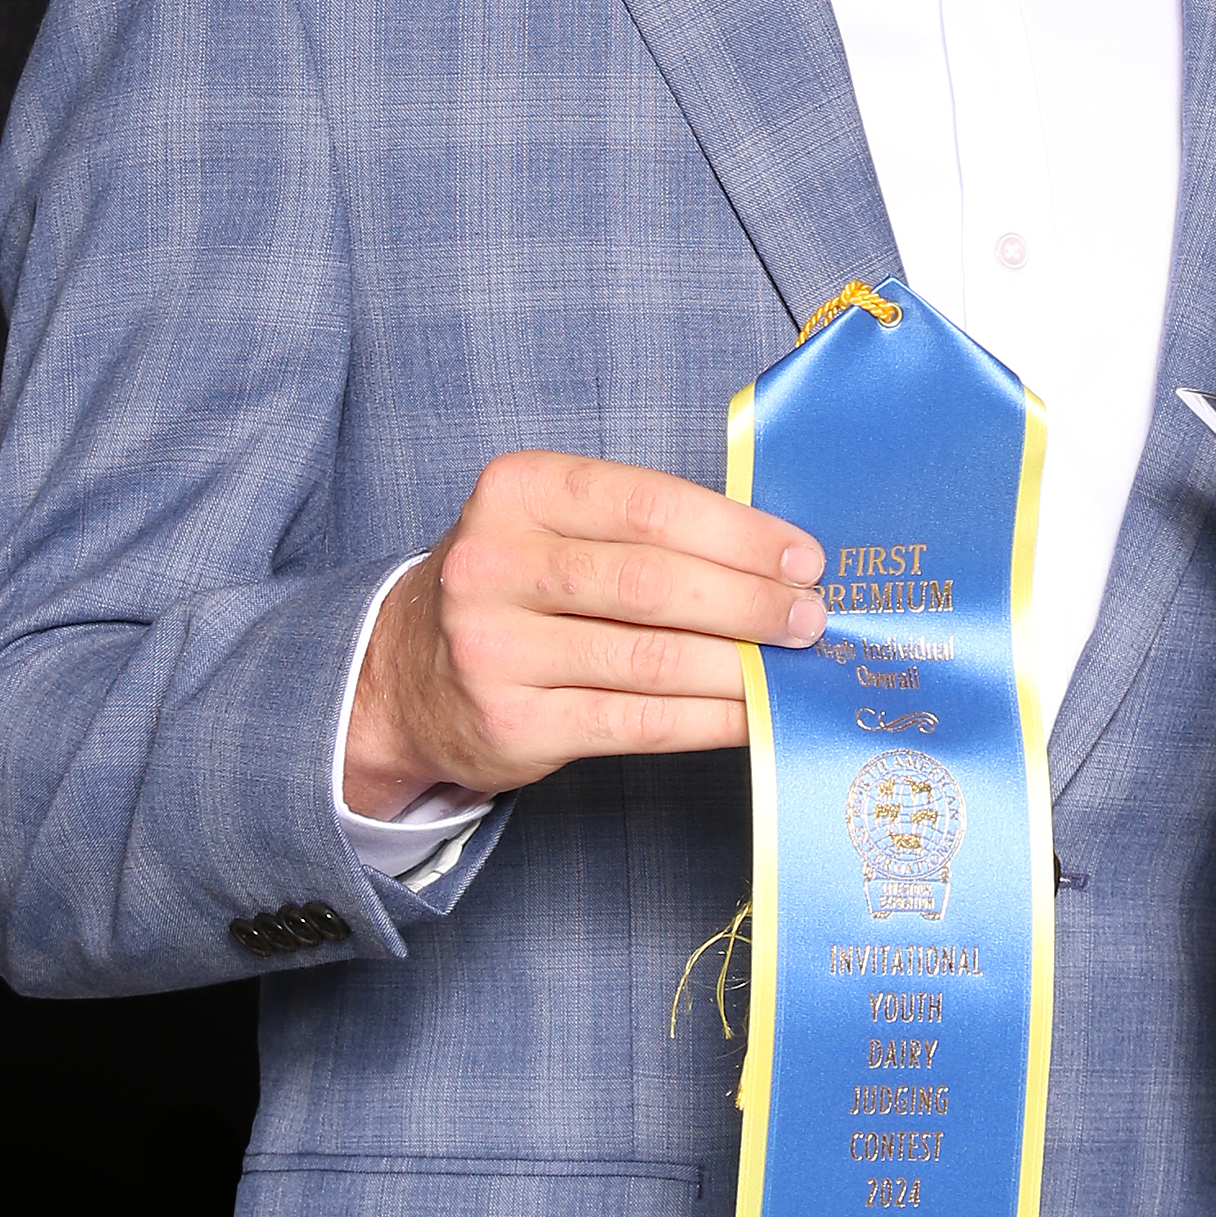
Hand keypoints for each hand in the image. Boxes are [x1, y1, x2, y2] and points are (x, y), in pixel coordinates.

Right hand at [344, 452, 825, 815]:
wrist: (407, 674)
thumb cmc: (514, 585)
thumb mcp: (551, 525)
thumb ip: (641, 528)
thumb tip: (774, 555)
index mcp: (517, 491)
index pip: (648, 504)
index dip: (738, 533)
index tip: (803, 556)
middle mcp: (493, 564)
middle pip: (653, 582)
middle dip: (749, 600)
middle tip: (808, 615)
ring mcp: (494, 649)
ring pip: (651, 659)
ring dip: (740, 664)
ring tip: (789, 661)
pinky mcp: (512, 725)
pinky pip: (637, 722)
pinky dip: (709, 718)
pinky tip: (752, 712)